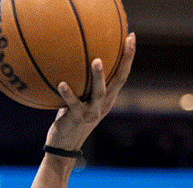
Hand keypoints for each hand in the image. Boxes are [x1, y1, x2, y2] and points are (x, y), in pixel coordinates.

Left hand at [45, 32, 135, 152]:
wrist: (64, 147)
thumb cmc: (71, 120)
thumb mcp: (81, 101)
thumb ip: (82, 86)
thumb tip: (74, 62)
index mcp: (108, 98)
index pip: (122, 74)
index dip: (128, 56)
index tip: (131, 36)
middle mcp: (104, 104)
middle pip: (119, 80)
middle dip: (125, 60)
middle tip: (126, 41)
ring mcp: (92, 112)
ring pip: (99, 92)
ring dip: (99, 76)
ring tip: (97, 61)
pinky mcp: (77, 118)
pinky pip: (72, 104)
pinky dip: (67, 93)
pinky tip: (61, 83)